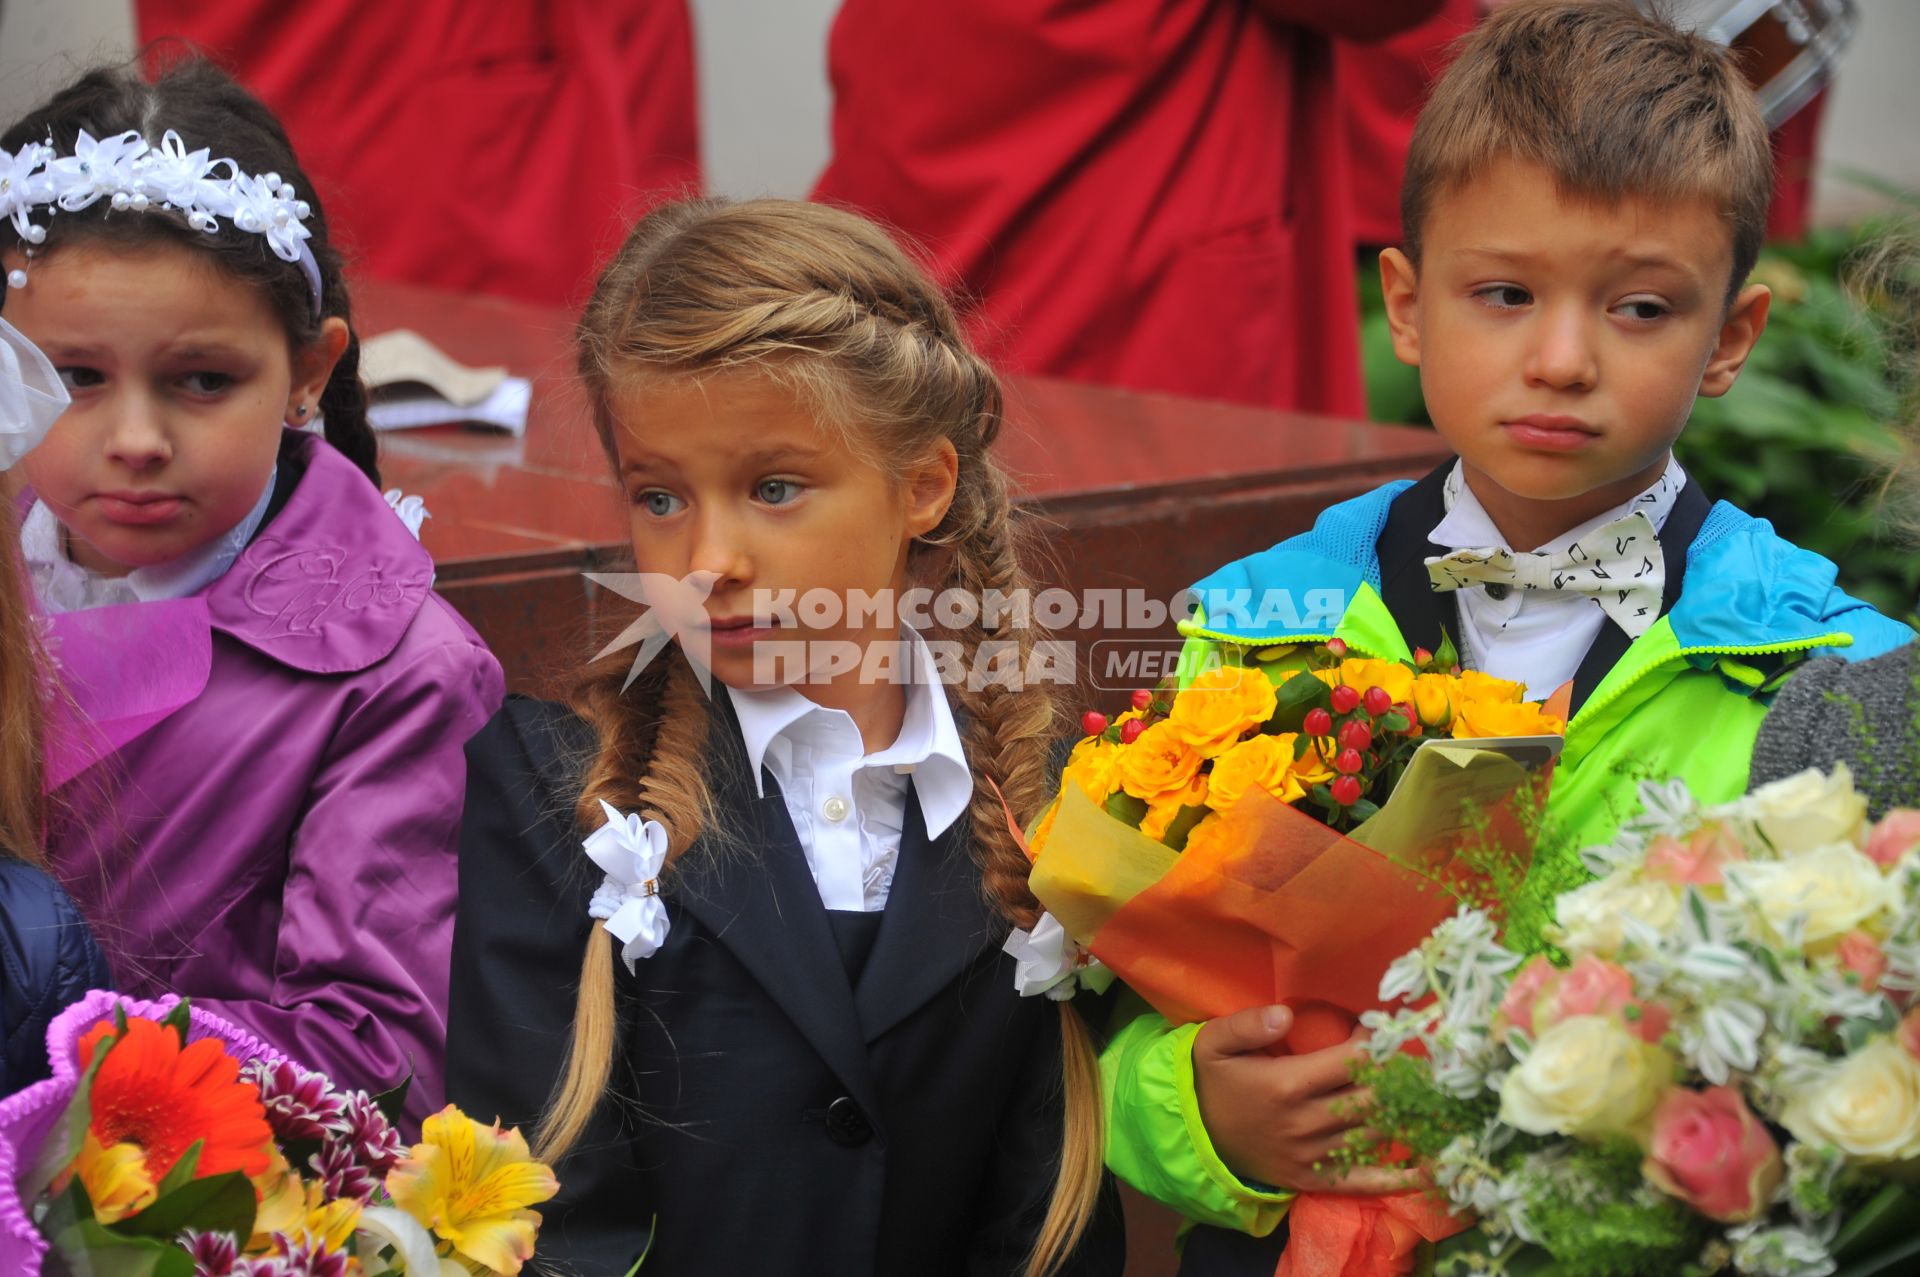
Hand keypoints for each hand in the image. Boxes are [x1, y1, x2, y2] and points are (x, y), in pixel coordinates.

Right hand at [1191, 1004, 1416, 1194]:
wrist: (1195, 1136)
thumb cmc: (1212, 1082)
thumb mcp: (1212, 1043)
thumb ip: (1246, 1024)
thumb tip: (1286, 1013)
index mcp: (1286, 1084)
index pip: (1350, 1061)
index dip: (1377, 1043)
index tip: (1387, 1027)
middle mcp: (1305, 1122)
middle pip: (1372, 1097)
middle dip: (1401, 1076)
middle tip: (1423, 1059)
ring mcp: (1312, 1154)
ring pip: (1373, 1133)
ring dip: (1406, 1114)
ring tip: (1434, 1095)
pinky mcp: (1313, 1178)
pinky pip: (1363, 1180)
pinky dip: (1399, 1178)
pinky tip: (1432, 1170)